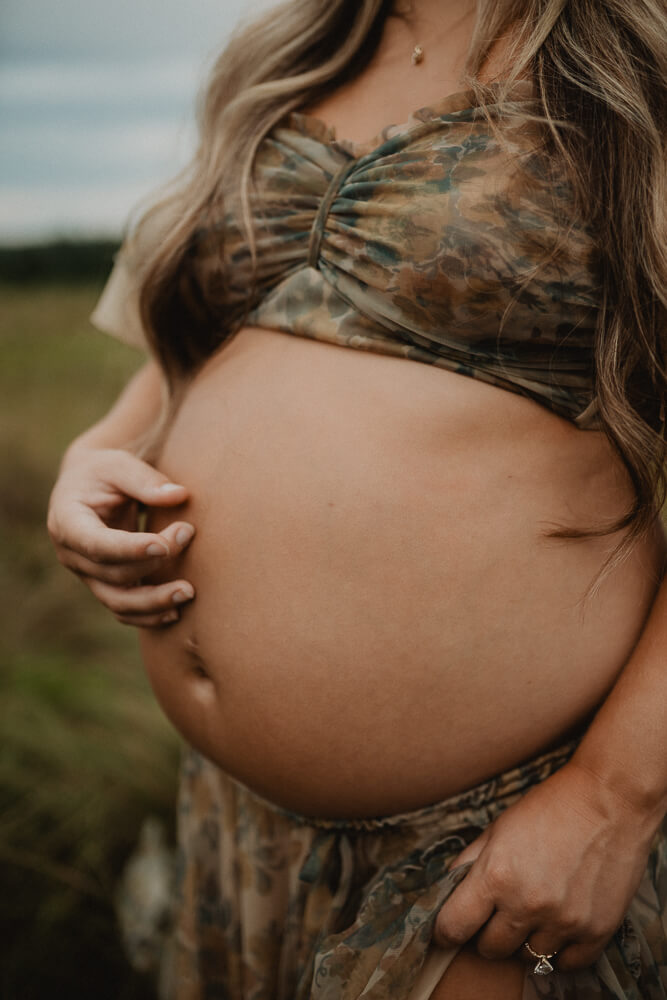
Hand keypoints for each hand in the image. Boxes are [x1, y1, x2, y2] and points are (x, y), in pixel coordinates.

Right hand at [48, 447, 195, 626]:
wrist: (89, 487)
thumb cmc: (103, 472)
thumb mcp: (118, 464)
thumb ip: (145, 479)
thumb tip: (179, 496)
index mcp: (67, 523)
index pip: (96, 544)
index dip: (129, 549)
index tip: (164, 545)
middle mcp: (72, 556)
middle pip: (113, 573)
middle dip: (154, 561)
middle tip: (187, 533)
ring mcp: (88, 575)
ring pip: (118, 602)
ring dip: (154, 601)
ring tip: (188, 592)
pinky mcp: (105, 585)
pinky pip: (124, 610)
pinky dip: (149, 615)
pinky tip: (176, 612)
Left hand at [433, 758, 657, 971]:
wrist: (608, 799)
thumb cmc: (550, 807)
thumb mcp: (498, 827)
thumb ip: (470, 863)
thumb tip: (449, 891)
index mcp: (496, 875)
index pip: (454, 927)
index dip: (446, 930)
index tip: (450, 929)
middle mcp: (527, 904)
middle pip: (491, 948)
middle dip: (487, 933)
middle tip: (497, 913)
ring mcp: (564, 921)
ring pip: (528, 957)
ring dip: (525, 938)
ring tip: (533, 910)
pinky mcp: (596, 930)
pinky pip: (566, 963)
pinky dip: (558, 950)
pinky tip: (557, 925)